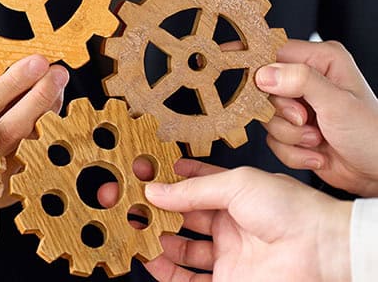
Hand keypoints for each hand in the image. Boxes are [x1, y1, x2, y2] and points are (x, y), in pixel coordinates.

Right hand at [0, 55, 67, 207]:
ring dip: (47, 116)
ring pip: (27, 146)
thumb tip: (29, 72)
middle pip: (12, 127)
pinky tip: (56, 120)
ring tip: (59, 90)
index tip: (37, 62)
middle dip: (39, 97)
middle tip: (58, 74)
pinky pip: (35, 163)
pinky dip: (48, 139)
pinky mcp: (8, 193)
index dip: (15, 81)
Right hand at [103, 160, 351, 280]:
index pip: (190, 185)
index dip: (164, 180)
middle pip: (180, 216)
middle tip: (126, 201)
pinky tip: (148, 257)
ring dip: (154, 238)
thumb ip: (193, 190)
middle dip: (152, 209)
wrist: (320, 249)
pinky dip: (164, 269)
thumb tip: (156, 190)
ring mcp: (225, 254)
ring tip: (132, 228)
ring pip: (179, 247)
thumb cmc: (292, 209)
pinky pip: (186, 277)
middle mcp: (226, 224)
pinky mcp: (224, 279)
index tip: (138, 174)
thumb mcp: (236, 184)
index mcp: (232, 195)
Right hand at [255, 39, 377, 196]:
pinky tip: (316, 152)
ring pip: (265, 117)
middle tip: (305, 119)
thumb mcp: (338, 103)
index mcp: (321, 60)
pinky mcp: (292, 131)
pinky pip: (272, 140)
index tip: (229, 60)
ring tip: (317, 138)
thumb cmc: (373, 135)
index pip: (274, 51)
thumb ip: (301, 81)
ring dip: (290, 135)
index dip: (252, 59)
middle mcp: (307, 80)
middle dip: (282, 112)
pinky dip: (292, 151)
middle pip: (263, 88)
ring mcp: (298, 106)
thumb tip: (264, 73)